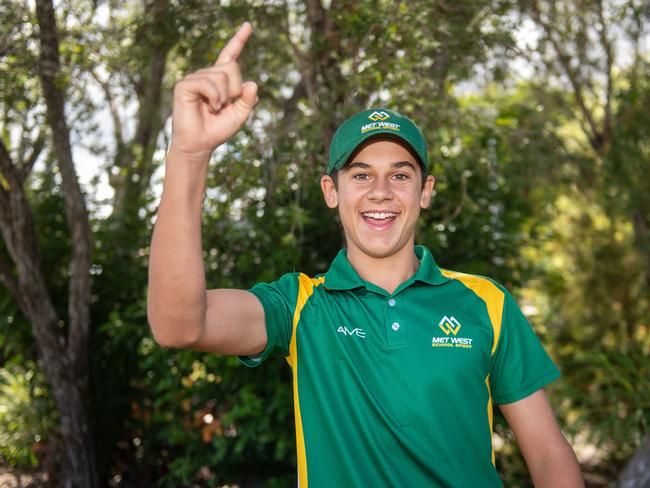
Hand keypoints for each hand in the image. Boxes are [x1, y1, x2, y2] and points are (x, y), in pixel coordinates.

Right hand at [169, 22, 258, 161]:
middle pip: (232, 67)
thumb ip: (248, 99)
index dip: (239, 40)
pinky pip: (208, 83)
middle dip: (235, 89)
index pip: (230, 55)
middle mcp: (207, 75)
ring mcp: (195, 78)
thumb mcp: (240, 115)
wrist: (200, 145)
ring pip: (222, 76)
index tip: (248, 25)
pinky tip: (209, 107)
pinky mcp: (185, 85)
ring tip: (214, 108)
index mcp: (220, 80)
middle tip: (224, 105)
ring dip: (224, 97)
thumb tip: (252, 82)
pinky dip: (214, 97)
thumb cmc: (217, 130)